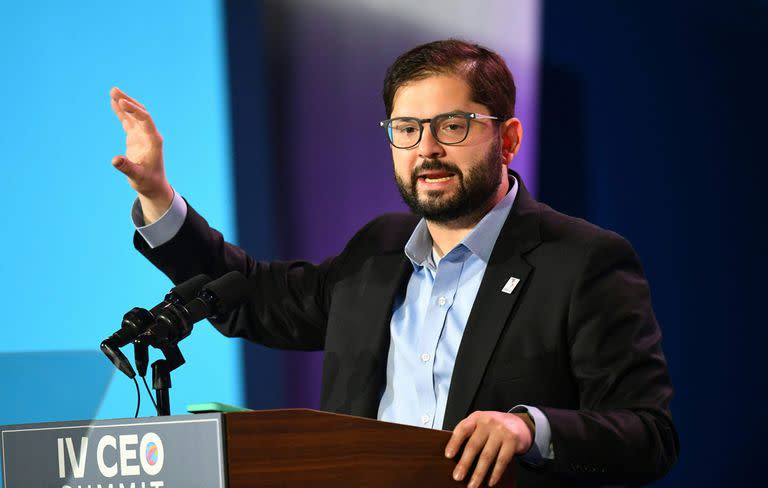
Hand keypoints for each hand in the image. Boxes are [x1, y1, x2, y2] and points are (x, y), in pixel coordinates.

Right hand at [109, 87, 172, 223]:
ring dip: (124, 103)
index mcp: (154, 140)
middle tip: (114, 90)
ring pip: (134, 114)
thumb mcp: (136, 176)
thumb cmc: (147, 182)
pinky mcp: (136, 137)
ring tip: (112, 91)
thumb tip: (115, 160)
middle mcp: (150, 134)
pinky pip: (129, 121)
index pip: (145, 120)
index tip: (121, 102)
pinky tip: (113, 103)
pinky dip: (121, 112)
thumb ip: (126, 167)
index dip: (134, 110)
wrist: (152, 185)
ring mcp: (143, 135)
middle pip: (140, 112)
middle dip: (128, 101)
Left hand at [445, 411, 533, 487]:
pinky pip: (502, 460)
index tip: (448, 455)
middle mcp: (488, 422)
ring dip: (479, 473)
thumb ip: (469, 434)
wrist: (519, 423)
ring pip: (487, 456)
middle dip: (464, 463)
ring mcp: (501, 431)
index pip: (462, 429)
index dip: (454, 442)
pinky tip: (490, 481)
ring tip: (472, 485)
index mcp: (476, 418)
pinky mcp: (512, 441)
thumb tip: (455, 457)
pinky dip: (495, 473)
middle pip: (473, 445)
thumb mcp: (480, 424)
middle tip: (457, 476)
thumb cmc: (494, 427)